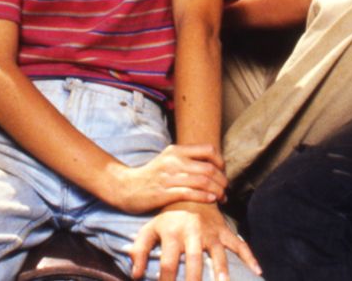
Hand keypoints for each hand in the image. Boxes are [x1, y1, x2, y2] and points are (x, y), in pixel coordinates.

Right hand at [107, 144, 227, 213]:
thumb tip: (210, 164)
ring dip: (217, 191)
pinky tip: (211, 200)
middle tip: (226, 189)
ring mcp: (168, 177)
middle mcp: (174, 161)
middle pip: (209, 168)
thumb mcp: (167, 159)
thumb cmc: (150, 175)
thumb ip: (186, 159)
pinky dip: (204, 197)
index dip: (220, 162)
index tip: (223, 172)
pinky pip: (190, 193)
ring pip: (202, 181)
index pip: (208, 150)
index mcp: (176, 151)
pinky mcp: (164, 193)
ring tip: (222, 198)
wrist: (125, 187)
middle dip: (222, 181)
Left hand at [128, 202, 260, 280]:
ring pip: (218, 253)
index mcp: (173, 233)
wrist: (190, 191)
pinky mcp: (224, 231)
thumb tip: (135, 275)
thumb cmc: (167, 217)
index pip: (168, 263)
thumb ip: (139, 251)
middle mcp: (193, 233)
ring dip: (222, 270)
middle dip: (194, 279)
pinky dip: (250, 257)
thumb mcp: (149, 229)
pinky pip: (239, 245)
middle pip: (194, 260)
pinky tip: (257, 270)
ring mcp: (212, 232)